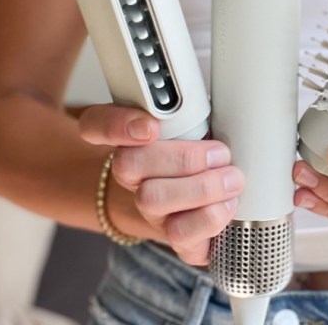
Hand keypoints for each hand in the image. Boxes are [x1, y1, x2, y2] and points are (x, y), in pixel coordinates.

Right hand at [79, 104, 243, 264]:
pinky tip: (227, 205)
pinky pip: (179, 234)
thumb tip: (227, 91)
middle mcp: (133, 175)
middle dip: (182, 158)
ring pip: (152, 199)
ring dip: (201, 188)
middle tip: (220, 153)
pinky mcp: (174, 236)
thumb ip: (196, 106)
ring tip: (231, 179)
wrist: (208, 201)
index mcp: (132, 137)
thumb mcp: (200, 121)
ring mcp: (150, 208)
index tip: (150, 126)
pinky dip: (209, 218)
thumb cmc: (205, 153)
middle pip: (127, 164)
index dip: (115, 125)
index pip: (96, 124)